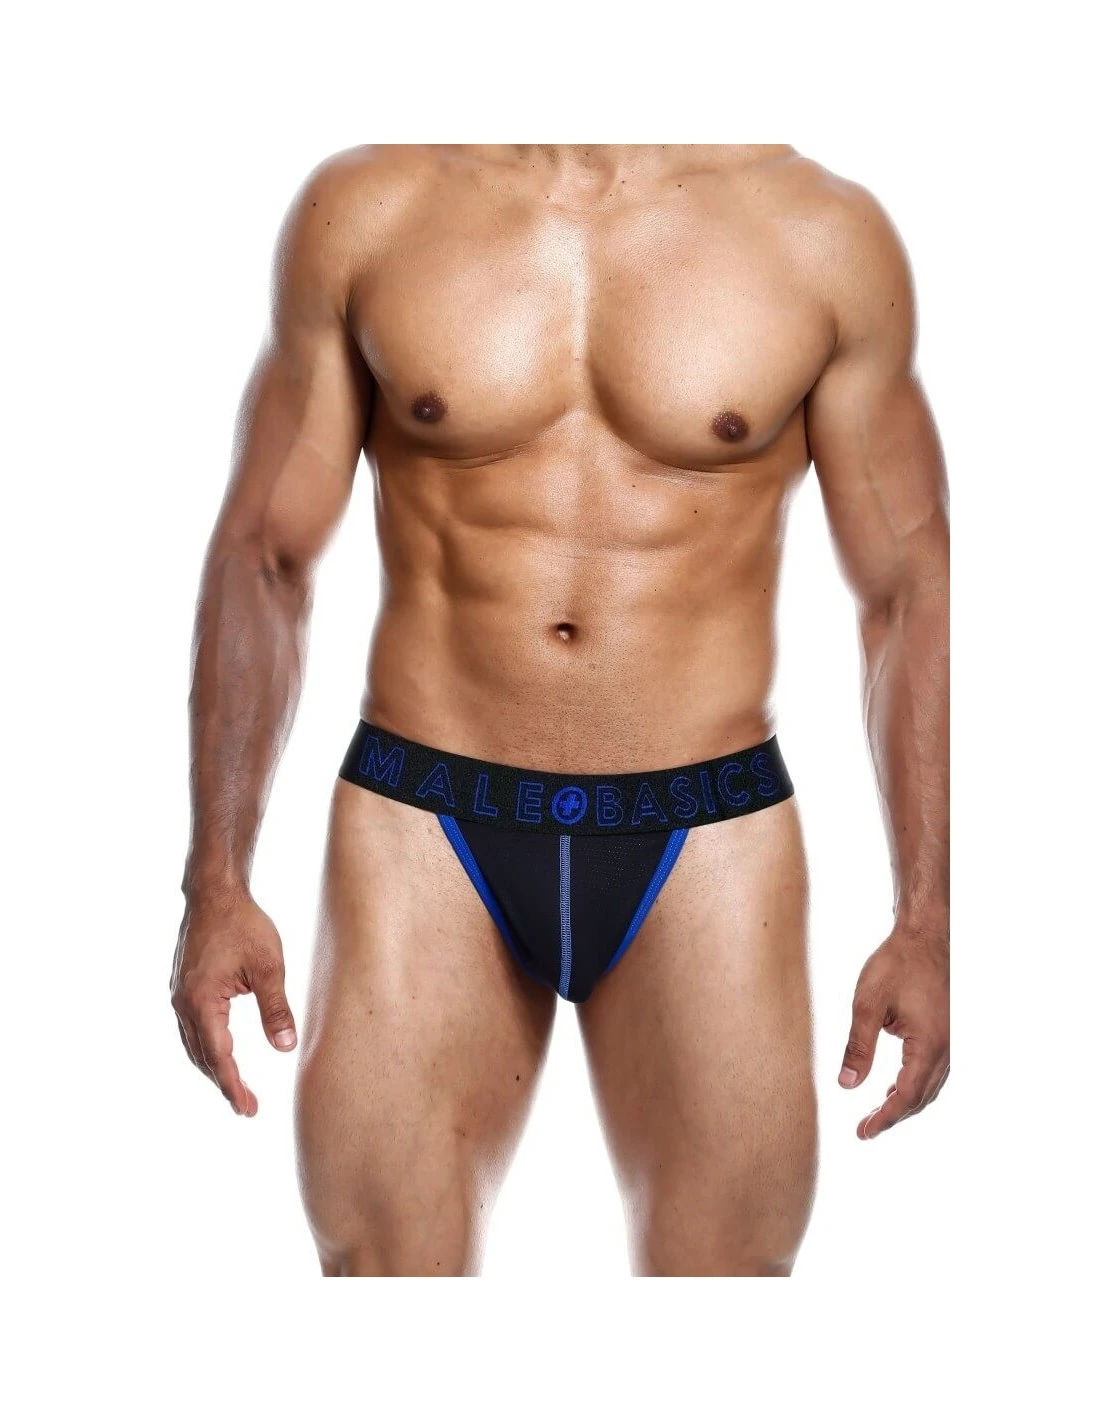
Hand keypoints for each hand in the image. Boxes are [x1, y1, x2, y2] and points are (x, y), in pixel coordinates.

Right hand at [171, 891, 296, 1115]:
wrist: (215, 894)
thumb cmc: (244, 925)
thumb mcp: (269, 966)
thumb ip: (276, 1008)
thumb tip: (286, 1047)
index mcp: (202, 1001)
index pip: (218, 1056)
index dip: (233, 1086)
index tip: (248, 1109)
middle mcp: (183, 1003)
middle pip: (202, 1056)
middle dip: (224, 1082)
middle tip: (247, 1107)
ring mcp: (179, 995)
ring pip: (194, 1044)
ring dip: (213, 1067)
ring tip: (236, 1087)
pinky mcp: (183, 987)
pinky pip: (192, 1028)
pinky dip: (206, 1047)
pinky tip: (220, 1052)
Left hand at [839, 922, 948, 1139]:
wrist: (925, 935)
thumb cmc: (896, 963)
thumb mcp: (867, 1003)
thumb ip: (858, 1046)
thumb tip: (847, 1085)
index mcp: (929, 1045)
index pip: (906, 1096)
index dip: (884, 1118)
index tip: (863, 1132)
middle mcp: (946, 1048)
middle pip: (921, 1097)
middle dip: (893, 1116)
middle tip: (865, 1129)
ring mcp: (951, 1040)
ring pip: (930, 1086)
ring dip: (905, 1102)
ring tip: (878, 1113)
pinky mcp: (947, 1031)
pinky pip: (933, 1070)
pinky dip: (915, 1084)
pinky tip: (896, 1084)